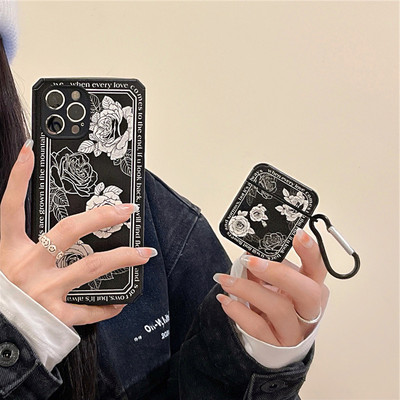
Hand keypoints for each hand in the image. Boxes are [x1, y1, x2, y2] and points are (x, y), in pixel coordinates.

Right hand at [0, 141, 155, 327]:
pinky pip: (88, 309)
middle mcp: (28, 267)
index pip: (10, 207)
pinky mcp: (55, 316)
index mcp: (10, 251)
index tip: (30, 152)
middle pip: (69, 231)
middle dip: (101, 216)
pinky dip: (108, 305)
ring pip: (92, 266)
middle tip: (126, 210)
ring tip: (144, 253)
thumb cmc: (3, 297)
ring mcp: (43, 291)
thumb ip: (28, 247)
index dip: (18, 177)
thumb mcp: (7, 264)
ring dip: (123, 257)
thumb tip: (59, 235)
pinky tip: (121, 300)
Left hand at [214, 231, 328, 345]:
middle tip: (251, 260)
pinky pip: (257, 327)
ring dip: (248, 289)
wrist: (275, 343)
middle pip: (307, 292)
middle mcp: (308, 310)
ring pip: (278, 308)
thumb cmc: (277, 306)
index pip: (318, 268)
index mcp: (312, 288)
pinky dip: (238, 310)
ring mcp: (294, 330)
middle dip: (278, 273)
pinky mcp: (276, 345)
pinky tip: (225, 299)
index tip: (298, 235)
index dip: (311, 252)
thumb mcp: (275, 285)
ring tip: (226, 280)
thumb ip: (266, 267)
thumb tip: (250, 250)